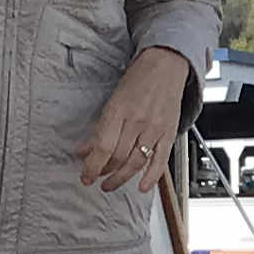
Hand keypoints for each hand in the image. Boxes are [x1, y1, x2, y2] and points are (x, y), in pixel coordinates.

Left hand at [77, 48, 191, 192]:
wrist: (166, 66)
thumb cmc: (138, 80)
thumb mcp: (113, 99)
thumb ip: (100, 126)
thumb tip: (85, 149)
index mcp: (120, 110)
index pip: (103, 146)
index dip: (92, 165)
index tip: (85, 175)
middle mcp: (138, 121)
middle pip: (118, 156)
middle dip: (104, 172)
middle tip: (95, 177)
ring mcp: (155, 129)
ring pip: (136, 162)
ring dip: (121, 178)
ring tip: (110, 184)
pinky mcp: (169, 134)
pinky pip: (160, 161)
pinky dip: (151, 177)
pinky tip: (141, 186)